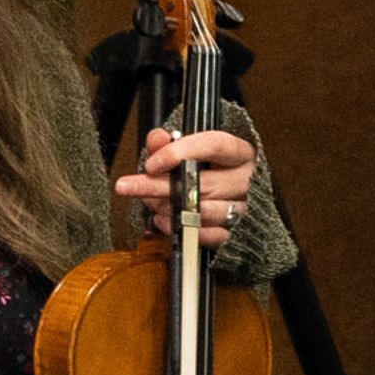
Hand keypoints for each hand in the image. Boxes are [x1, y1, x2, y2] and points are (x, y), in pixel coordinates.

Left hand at [118, 127, 252, 244]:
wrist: (238, 197)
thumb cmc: (213, 170)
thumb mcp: (193, 150)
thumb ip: (170, 143)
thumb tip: (156, 138)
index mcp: (240, 153)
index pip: (214, 145)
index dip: (180, 153)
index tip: (151, 164)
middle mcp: (246, 180)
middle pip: (203, 183)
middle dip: (160, 186)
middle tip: (129, 187)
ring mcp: (244, 208)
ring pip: (205, 211)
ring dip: (170, 208)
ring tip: (149, 203)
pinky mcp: (237, 233)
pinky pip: (210, 235)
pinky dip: (182, 229)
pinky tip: (163, 220)